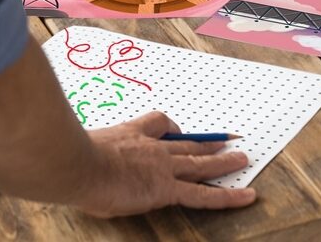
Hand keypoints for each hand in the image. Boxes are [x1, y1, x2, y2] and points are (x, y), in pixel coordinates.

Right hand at [79, 112, 255, 216]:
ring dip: (224, 162)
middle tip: (226, 141)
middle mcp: (153, 148)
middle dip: (208, 144)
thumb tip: (87, 166)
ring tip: (242, 160)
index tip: (178, 131)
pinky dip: (227, 195)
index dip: (172, 128)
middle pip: (188, 143)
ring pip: (201, 164)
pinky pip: (203, 194)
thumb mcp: (86, 149)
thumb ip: (96, 154)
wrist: (79, 164)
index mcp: (133, 134)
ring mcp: (163, 167)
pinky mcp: (167, 188)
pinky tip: (245, 195)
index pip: (160, 124)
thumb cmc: (75, 160)